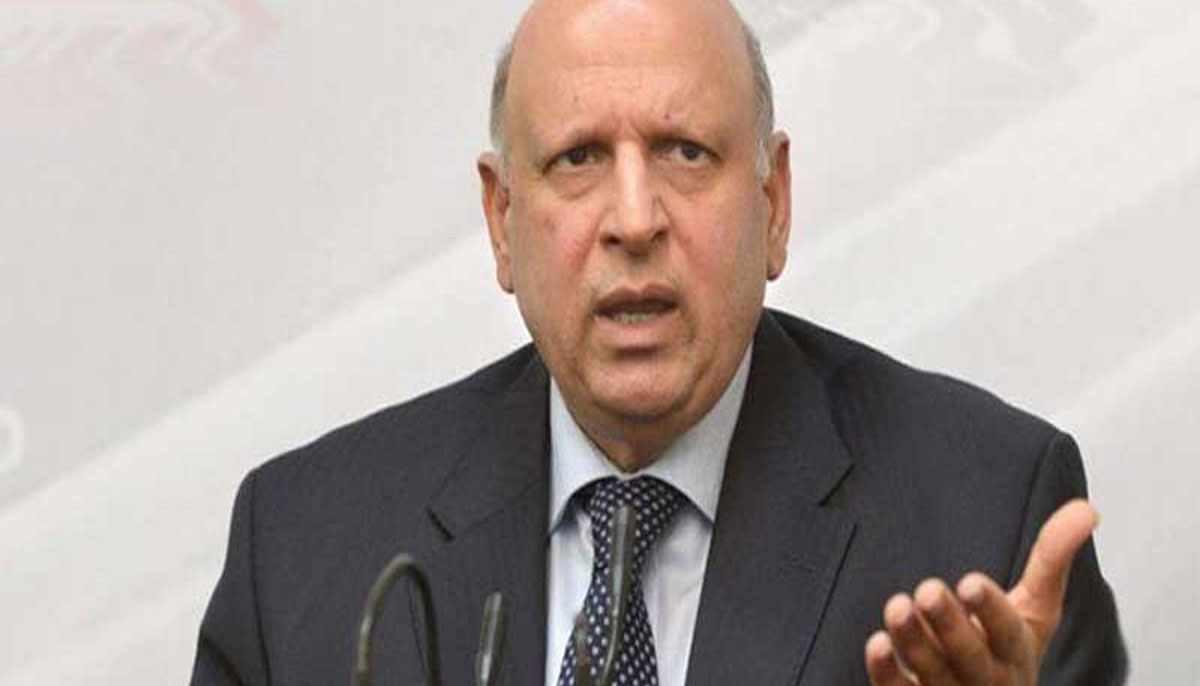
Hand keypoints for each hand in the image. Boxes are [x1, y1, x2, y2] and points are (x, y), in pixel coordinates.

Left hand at [864, 499, 1098, 685]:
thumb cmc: (1005, 651)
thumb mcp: (1036, 609)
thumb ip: (1052, 559)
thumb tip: (1088, 509)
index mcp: (1016, 652)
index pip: (1008, 632)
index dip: (991, 610)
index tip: (970, 581)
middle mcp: (986, 679)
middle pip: (970, 658)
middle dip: (950, 626)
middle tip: (928, 590)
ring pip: (932, 673)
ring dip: (914, 641)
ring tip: (896, 606)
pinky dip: (887, 671)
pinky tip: (877, 642)